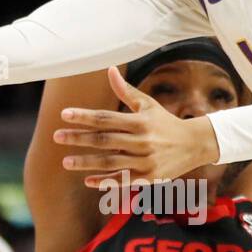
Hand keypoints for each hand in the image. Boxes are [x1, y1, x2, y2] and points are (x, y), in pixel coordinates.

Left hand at [55, 65, 217, 183]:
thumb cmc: (166, 122)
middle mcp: (142, 141)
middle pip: (104, 140)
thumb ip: (126, 91)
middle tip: (56, 136)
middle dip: (79, 138)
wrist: (195, 145)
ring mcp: (145, 161)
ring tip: (65, 161)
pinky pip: (123, 180)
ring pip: (111, 162)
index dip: (84, 116)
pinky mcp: (149, 178)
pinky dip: (105, 182)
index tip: (64, 114)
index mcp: (140, 121)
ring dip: (87, 162)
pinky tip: (87, 180)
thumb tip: (110, 69)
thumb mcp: (148, 105)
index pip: (106, 118)